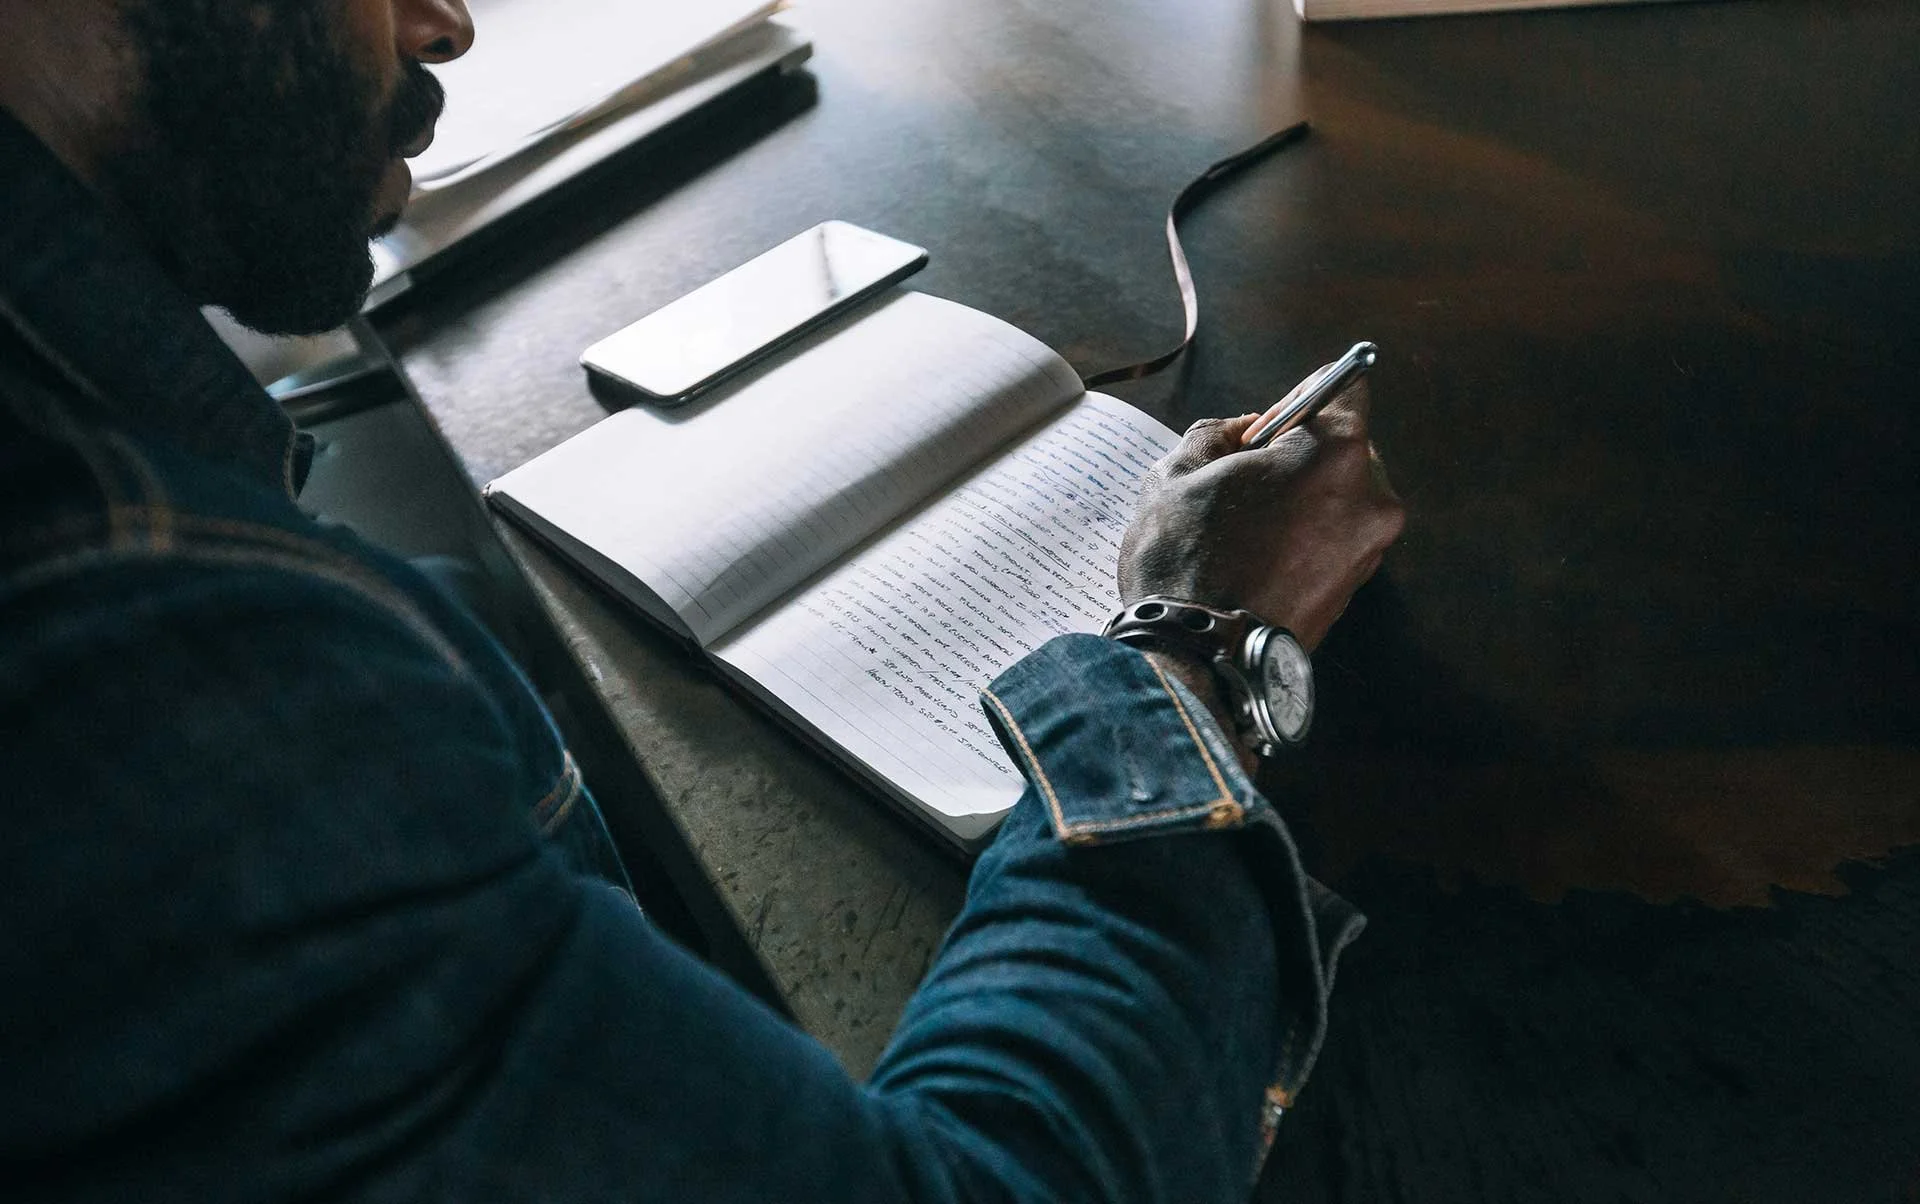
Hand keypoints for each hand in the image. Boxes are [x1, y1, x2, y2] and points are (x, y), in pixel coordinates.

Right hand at [1118, 376, 1405, 653]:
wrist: (1200, 660)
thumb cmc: (1186, 560)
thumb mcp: (1177, 473)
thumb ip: (1216, 435)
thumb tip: (1242, 433)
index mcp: (1334, 453)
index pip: (1345, 387)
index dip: (1302, 395)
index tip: (1270, 420)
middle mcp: (1370, 498)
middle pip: (1345, 446)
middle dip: (1300, 452)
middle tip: (1246, 474)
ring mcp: (1369, 548)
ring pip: (1340, 496)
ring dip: (1303, 496)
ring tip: (1246, 524)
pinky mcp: (1356, 587)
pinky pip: (1335, 538)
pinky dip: (1306, 535)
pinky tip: (1258, 555)